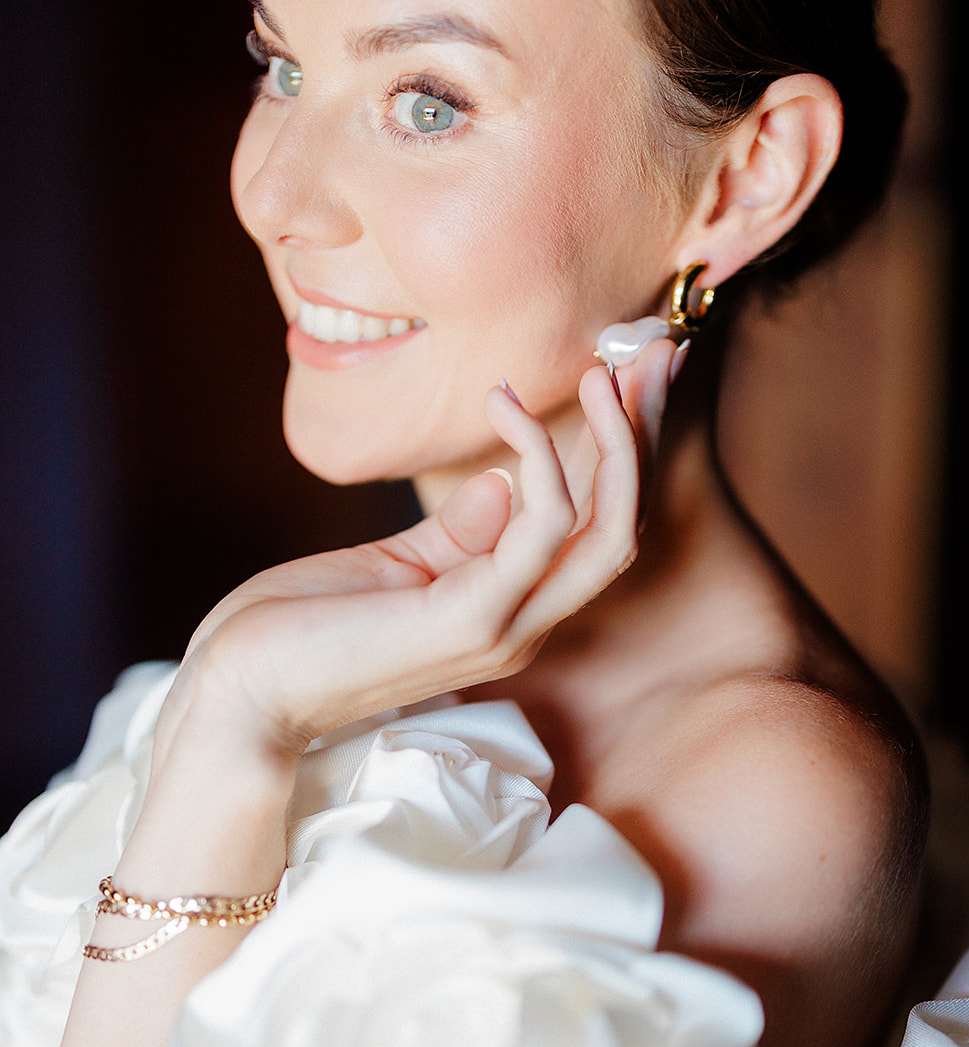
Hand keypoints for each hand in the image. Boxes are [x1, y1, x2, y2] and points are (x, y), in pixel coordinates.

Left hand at [161, 340, 678, 762]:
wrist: (240, 692)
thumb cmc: (299, 632)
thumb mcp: (393, 567)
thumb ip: (456, 534)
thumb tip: (504, 483)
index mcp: (507, 612)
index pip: (593, 529)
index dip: (624, 454)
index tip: (632, 377)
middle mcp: (524, 624)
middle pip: (621, 528)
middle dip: (643, 438)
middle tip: (650, 355)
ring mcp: (505, 626)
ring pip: (607, 531)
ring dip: (616, 443)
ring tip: (599, 370)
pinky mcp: (472, 619)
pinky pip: (542, 527)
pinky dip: (539, 458)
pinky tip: (504, 404)